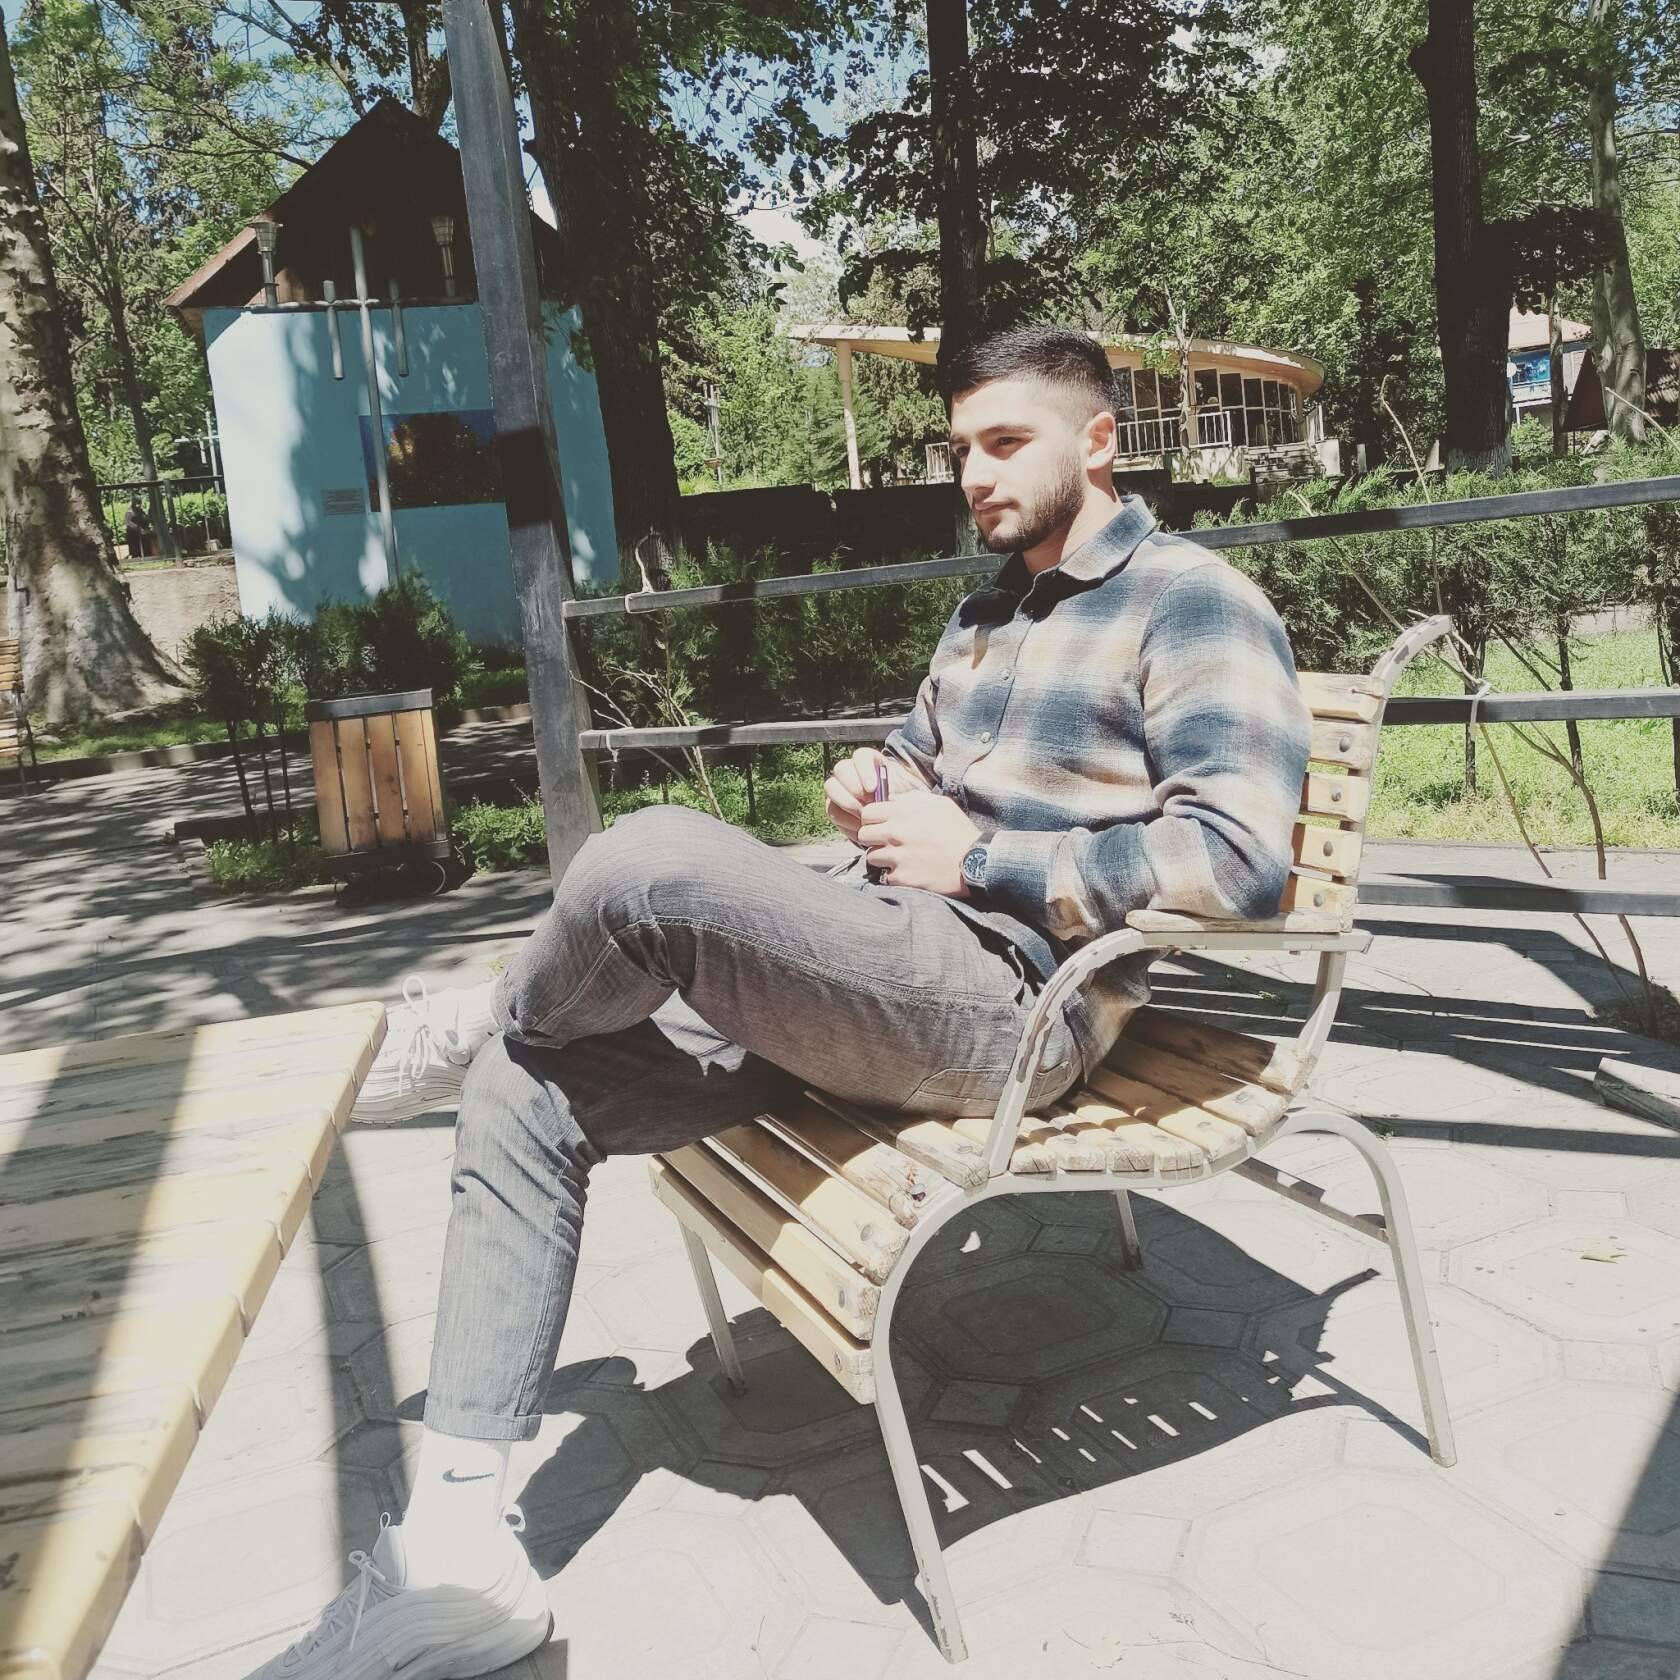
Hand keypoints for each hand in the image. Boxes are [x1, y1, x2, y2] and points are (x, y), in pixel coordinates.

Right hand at [824, 748, 918, 842]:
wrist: (893, 814)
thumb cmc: (898, 799)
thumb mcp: (901, 791)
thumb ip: (893, 789)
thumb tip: (886, 794)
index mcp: (868, 760)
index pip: (861, 756)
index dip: (865, 771)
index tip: (873, 788)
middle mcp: (849, 769)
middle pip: (841, 769)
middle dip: (854, 788)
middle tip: (868, 804)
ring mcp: (838, 786)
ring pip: (832, 788)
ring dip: (848, 803)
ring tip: (864, 816)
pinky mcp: (833, 805)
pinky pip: (832, 809)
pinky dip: (845, 820)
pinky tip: (860, 827)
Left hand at [856, 793, 979, 896]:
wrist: (976, 862)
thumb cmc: (959, 831)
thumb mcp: (939, 804)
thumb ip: (912, 799)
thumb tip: (891, 798)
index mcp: (903, 812)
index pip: (867, 812)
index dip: (872, 819)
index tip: (881, 825)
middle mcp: (896, 833)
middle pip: (863, 835)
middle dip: (873, 839)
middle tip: (887, 843)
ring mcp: (897, 856)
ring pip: (871, 857)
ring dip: (882, 858)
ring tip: (899, 859)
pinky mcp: (902, 878)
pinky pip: (885, 876)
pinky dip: (894, 876)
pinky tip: (909, 872)